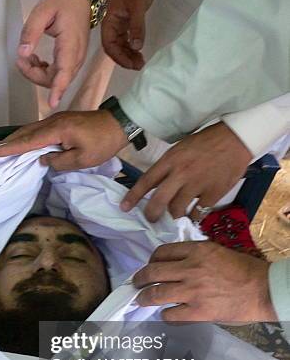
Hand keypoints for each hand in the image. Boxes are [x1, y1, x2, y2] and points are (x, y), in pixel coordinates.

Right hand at [0, 110, 127, 169]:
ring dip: (19, 137)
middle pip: (27, 131)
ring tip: (7, 147)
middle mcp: (54, 121)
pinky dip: (30, 135)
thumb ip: (59, 161)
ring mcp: (58, 118)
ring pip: (33, 128)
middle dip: (11, 141)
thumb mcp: (82, 159)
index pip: (30, 140)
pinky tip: (27, 142)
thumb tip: (43, 160)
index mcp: (58, 130)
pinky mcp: (63, 120)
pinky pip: (41, 128)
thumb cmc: (103, 143)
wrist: (119, 124)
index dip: (12, 148)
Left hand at [17, 0, 129, 108]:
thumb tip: (22, 53)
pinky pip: (57, 75)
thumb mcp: (42, 11)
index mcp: (69, 45)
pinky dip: (44, 72)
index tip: (52, 103)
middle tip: (21, 59)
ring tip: (27, 57)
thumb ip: (31, 32)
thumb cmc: (63, 3)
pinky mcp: (72, 62)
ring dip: (38, 74)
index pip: (64, 73)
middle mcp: (75, 58)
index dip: (57, 89)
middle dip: (34, 75)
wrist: (83, 0)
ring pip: (55, 80)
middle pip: (55, 80)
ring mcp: (75, 61)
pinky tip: (35, 60)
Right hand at [101, 0, 155, 69]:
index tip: (131, 64)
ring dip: (129, 54)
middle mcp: (111, 26)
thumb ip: (137, 28)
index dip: (119, 57)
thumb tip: (136, 47)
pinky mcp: (125, 23)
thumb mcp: (138, 7)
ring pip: (121, 45)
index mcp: (109, 22)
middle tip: (139, 65)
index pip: (110, 45)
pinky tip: (139, 53)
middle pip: (115, 48)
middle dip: (125, 58)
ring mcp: (118, 25)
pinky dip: (132, 47)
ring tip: (141, 62)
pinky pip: (126, 39)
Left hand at [120, 122, 251, 220]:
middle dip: (152, 214)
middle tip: (151, 220)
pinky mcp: (213, 193)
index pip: (146, 181)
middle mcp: (181, 174)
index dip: (133, 196)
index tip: (124, 208)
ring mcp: (197, 185)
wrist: (235, 139)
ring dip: (173, 216)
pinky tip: (193, 215)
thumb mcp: (180, 149)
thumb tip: (153, 187)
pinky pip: (198, 211)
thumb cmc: (205, 142)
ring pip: (177, 209)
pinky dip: (194, 216)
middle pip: (159, 201)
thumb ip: (167, 168)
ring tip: (174, 218)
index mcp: (170, 160)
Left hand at [133, 241, 277, 322]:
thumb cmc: (244, 269)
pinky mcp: (198, 311)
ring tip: (141, 300)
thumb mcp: (216, 251)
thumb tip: (173, 264)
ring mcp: (192, 291)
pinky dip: (165, 316)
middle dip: (139, 279)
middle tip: (136, 284)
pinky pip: (171, 315)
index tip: (150, 266)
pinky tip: (167, 315)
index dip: (151, 261)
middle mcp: (190, 269)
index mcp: (196, 251)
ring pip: (155, 294)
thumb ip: (194, 255)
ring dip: (144, 298)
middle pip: (152, 272)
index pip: (161, 253)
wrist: (263, 289)